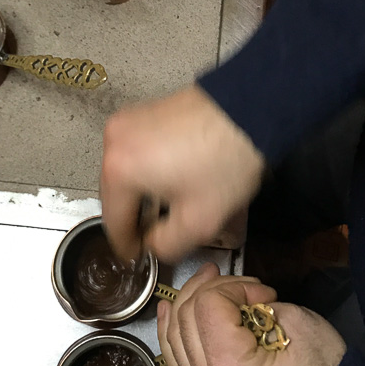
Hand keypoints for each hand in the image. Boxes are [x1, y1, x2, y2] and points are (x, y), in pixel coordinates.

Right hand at [100, 85, 264, 263]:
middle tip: (157, 235)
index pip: (113, 223)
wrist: (251, 110)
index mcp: (119, 170)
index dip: (128, 247)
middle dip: (137, 218)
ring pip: (127, 174)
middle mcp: (114, 141)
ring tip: (172, 207)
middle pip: (117, 196)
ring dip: (144, 194)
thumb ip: (166, 246)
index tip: (139, 255)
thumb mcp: (198, 222)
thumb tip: (152, 244)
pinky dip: (150, 170)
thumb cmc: (226, 159)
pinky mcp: (144, 113)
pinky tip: (175, 179)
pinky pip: (137, 153)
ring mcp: (128, 122)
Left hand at [157, 263, 346, 365]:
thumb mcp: (297, 322)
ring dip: (187, 301)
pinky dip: (173, 329)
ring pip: (174, 336)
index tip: (261, 291)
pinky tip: (172, 309)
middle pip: (186, 317)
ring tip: (207, 281)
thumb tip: (235, 298)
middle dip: (211, 288)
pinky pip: (177, 357)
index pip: (207, 307)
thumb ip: (255, 304)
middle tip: (240, 283)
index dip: (232, 286)